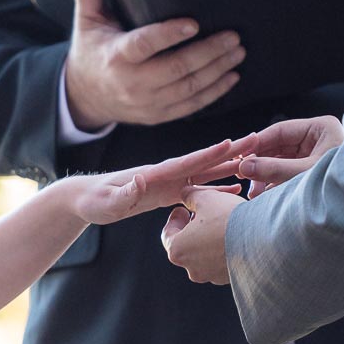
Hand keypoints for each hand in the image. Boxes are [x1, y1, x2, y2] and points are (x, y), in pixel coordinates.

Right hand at [63, 0, 245, 127]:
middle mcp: (133, 82)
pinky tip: (231, 77)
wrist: (86, 97)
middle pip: (176, 69)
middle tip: (232, 36)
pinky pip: (191, 106)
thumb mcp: (86, 20)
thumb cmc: (91, 51)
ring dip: (217, 70)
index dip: (169, 34)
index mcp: (116, 56)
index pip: (144, 44)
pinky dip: (214, 93)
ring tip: (237, 52)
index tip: (194, 23)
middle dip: (209, 52)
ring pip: (188, 88)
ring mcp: (147, 103)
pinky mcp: (158, 115)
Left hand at [70, 139, 244, 225]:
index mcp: (155, 174)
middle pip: (204, 162)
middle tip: (257, 141)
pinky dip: (218, 189)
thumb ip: (125, 192)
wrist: (86, 199)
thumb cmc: (95, 201)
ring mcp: (170, 183)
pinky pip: (199, 191)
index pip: (187, 162)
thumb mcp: (108, 201)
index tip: (231, 144)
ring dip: (230, 168)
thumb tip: (139, 180)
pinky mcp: (169, 194)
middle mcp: (167, 175)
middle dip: (230, 152)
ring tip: (255, 162)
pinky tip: (235, 190)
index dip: (209, 154)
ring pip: (206, 174)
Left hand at [161, 187, 244, 284]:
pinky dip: (224, 249)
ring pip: (205, 254)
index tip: (184, 208)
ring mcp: (211, 277)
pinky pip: (222, 262)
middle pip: (186, 245)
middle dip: (193, 228)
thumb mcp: (205, 198)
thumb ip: (190, 196)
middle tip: (203, 213)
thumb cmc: (229, 218)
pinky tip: (236, 235)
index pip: (168, 233)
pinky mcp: (229, 279)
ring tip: (223, 223)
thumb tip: (186, 195)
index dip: (176, 217)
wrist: (263, 240)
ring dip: (209, 239)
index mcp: (178, 250)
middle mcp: (192, 269)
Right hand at [231, 115, 343, 196]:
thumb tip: (244, 167)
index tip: (239, 156)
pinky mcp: (315, 172)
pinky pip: (289, 173)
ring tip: (254, 192)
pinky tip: (264, 196)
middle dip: (260, 163)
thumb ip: (273, 169)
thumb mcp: (304, 175)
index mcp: (322, 128)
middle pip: (279, 146)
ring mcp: (317, 155)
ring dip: (266, 175)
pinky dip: (276, 183)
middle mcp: (319, 139)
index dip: (257, 143)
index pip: (280, 130)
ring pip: (282, 161)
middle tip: (242, 177)